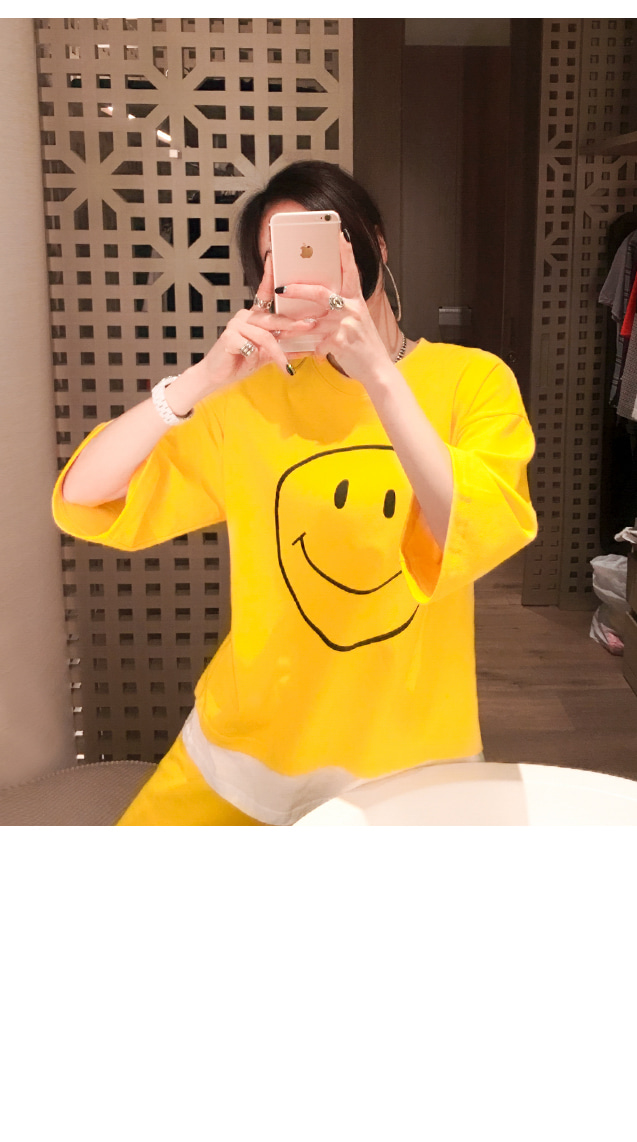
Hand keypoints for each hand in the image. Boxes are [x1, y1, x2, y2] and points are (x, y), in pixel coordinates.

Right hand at [191, 254, 316, 394]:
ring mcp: (235, 326)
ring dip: (278, 352)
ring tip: (286, 366)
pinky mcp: (229, 338)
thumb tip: (305, 348)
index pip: (263, 294)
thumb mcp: (265, 354)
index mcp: (253, 317)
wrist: (216, 377)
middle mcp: (244, 317)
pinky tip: (261, 363)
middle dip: (292, 324)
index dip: (269, 277)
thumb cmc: (239, 362)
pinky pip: (252, 345)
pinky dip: (260, 357)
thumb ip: (282, 348)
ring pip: (265, 335)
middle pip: (272, 319)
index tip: (273, 258)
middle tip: (310, 325)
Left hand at [275, 232, 390, 382]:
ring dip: (293, 329)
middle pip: (320, 293)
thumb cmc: (364, 345)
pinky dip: (307, 351)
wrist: (378, 369)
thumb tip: (321, 304)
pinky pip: (316, 344)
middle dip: (298, 290)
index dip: (346, 253)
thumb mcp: (358, 321)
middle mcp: (352, 309)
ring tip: (279, 332)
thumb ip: (341, 309)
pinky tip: (300, 355)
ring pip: (311, 323)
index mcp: (356, 301)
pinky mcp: (340, 342)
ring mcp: (346, 325)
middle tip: (281, 288)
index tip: (340, 235)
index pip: (351, 272)